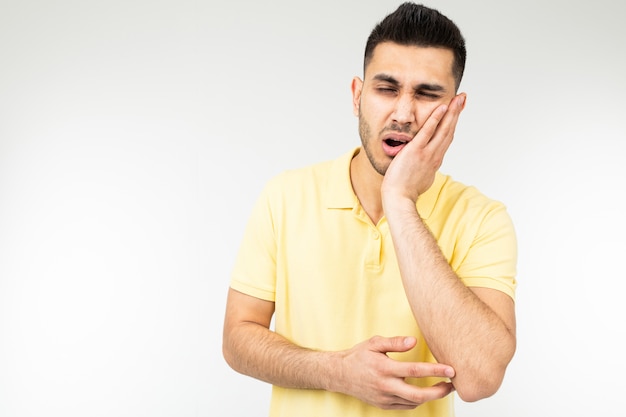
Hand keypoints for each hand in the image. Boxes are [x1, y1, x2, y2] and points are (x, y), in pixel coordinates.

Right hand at [331, 335, 454, 409]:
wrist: (339, 374)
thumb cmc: (358, 356)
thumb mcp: (374, 343)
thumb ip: (395, 343)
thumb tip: (414, 341)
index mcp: (384, 368)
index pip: (415, 370)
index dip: (435, 371)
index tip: (450, 370)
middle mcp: (385, 386)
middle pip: (418, 394)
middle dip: (439, 391)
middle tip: (452, 385)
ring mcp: (384, 398)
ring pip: (413, 402)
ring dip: (430, 396)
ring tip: (441, 388)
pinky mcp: (383, 405)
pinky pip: (406, 406)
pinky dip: (417, 400)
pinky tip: (422, 392)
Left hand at [382, 94, 465, 204]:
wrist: (399, 198)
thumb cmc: (405, 191)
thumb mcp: (420, 178)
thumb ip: (424, 168)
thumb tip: (424, 166)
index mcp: (435, 161)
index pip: (446, 139)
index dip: (453, 124)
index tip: (457, 112)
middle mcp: (435, 156)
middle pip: (450, 131)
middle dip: (457, 113)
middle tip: (463, 98)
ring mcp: (427, 153)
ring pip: (444, 129)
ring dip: (452, 112)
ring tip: (458, 98)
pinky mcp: (416, 151)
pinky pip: (427, 131)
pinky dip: (436, 118)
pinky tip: (442, 107)